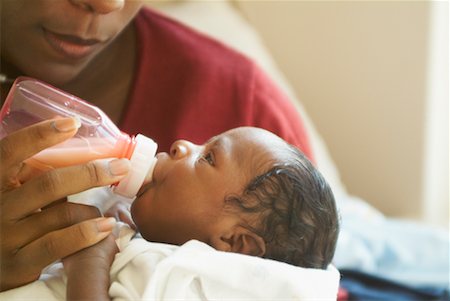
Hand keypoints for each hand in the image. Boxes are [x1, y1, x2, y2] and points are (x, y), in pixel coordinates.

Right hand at [0, 118, 129, 290]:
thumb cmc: (8, 215)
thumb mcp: (11, 189)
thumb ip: (32, 172)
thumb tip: (81, 144)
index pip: (10, 150)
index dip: (40, 134)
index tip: (73, 123)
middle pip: (49, 183)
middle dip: (91, 173)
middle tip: (121, 166)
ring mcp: (4, 236)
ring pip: (61, 214)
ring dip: (91, 209)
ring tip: (103, 211)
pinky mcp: (17, 263)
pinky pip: (59, 244)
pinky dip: (86, 233)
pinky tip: (105, 226)